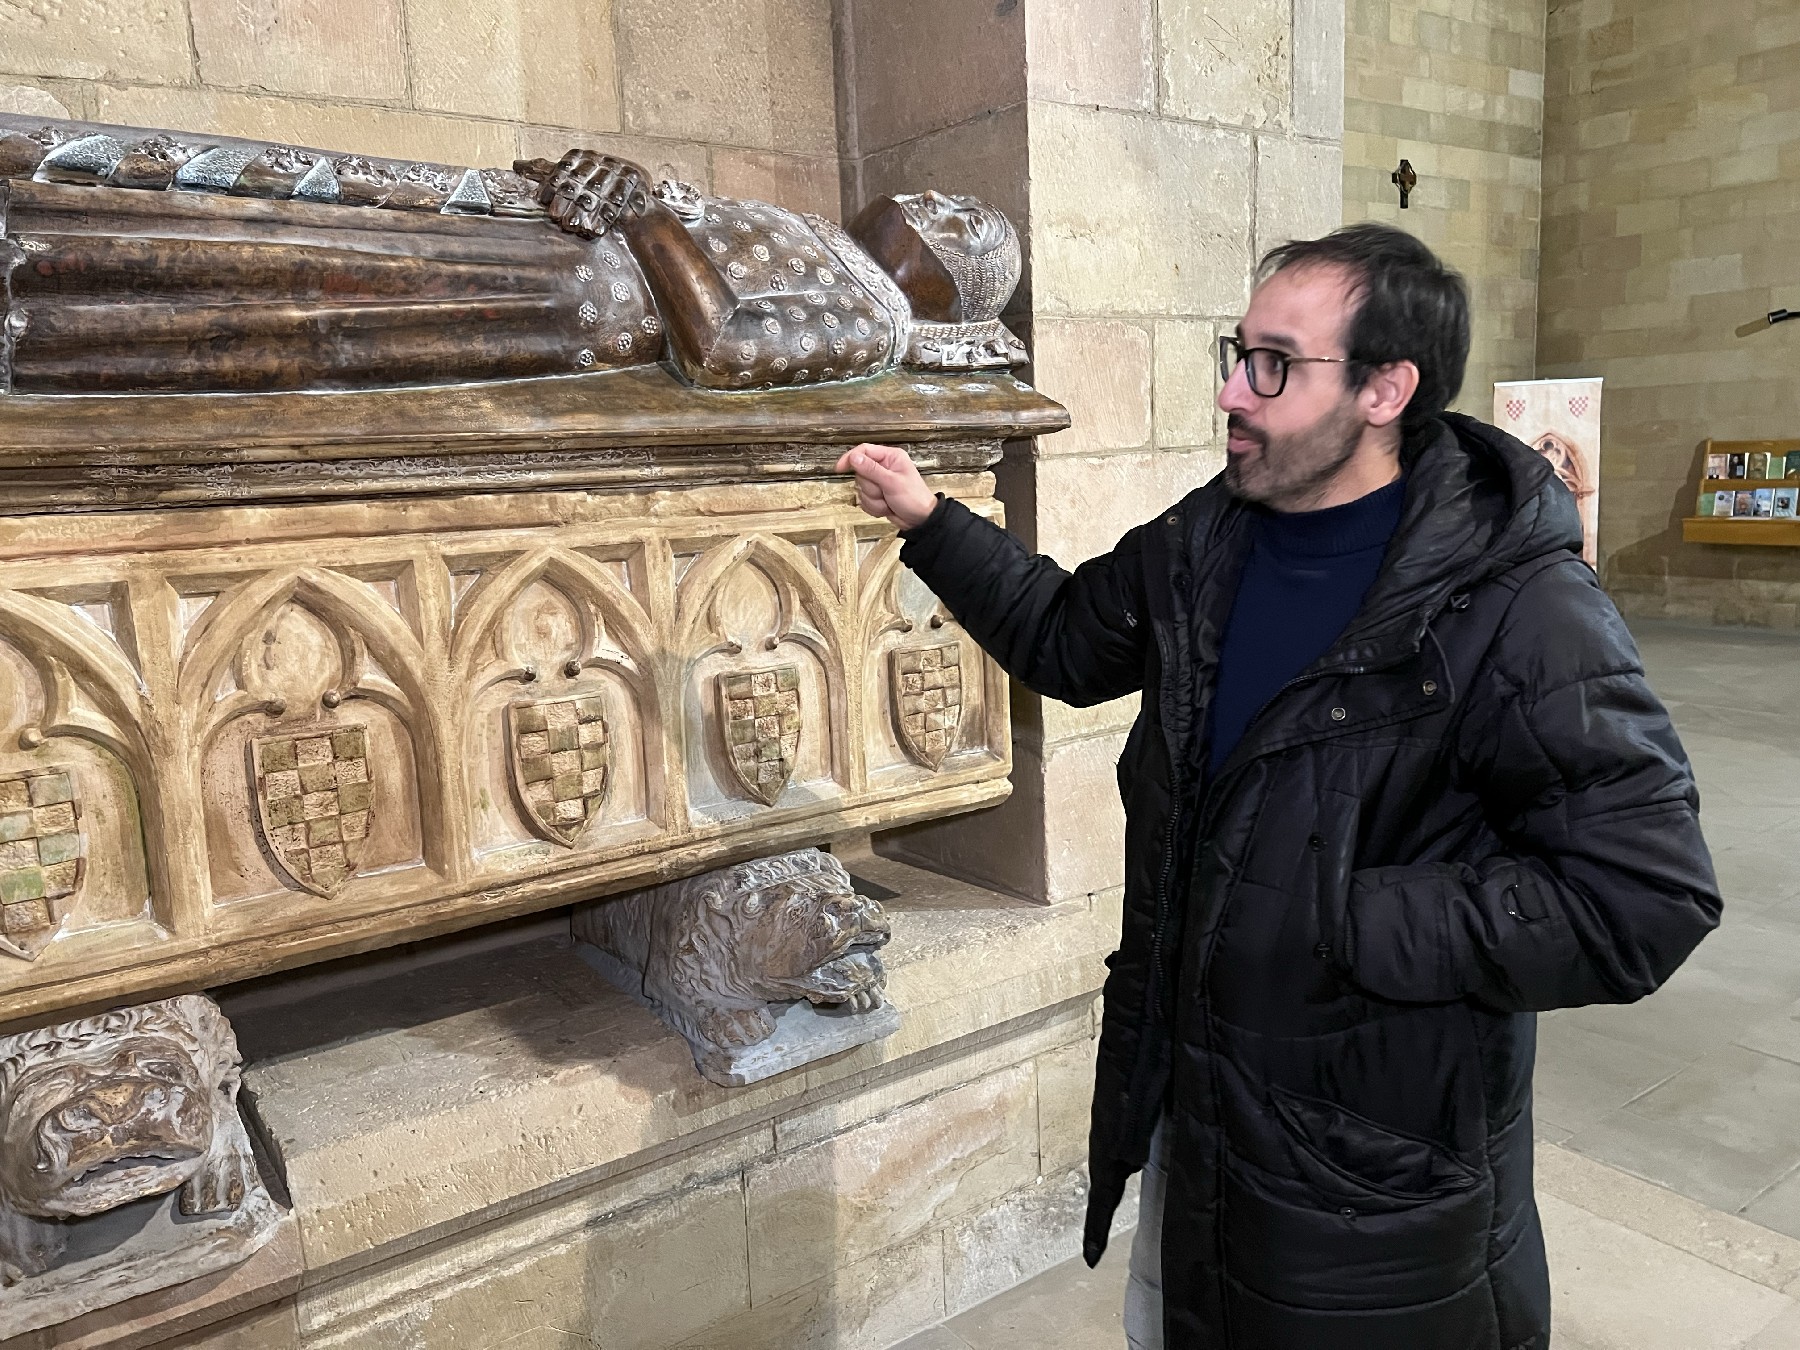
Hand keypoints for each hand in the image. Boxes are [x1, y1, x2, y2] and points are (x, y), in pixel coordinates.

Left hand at [515, 150, 652, 238]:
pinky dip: (605, 218)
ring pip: (598, 193)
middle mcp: (601, 161)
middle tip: (556, 217)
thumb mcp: (572, 178)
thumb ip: (546, 172)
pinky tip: (594, 230)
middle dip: (568, 200)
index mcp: (583, 156)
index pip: (565, 167)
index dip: (552, 183)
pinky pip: (619, 202)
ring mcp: (619, 172)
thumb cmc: (598, 190)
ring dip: (584, 212)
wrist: (634, 203)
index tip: (542, 199)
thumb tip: (517, 165)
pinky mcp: (635, 185)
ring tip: (572, 226)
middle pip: (580, 181)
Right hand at [835, 443, 938, 530]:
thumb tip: (854, 457)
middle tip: (884, 492)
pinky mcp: (877, 495)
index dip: (850, 458)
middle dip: (871, 487)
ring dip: (874, 499)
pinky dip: (874, 507)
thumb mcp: (892, 482)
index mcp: (890, 457)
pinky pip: (864, 500)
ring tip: (888, 501)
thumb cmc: (914, 498)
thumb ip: (871, 469)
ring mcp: (880, 482)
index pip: (864, 451)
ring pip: (862, 489)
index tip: (840, 468)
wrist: (921, 521)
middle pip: (860, 473)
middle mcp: (884, 467)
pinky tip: (886, 507)